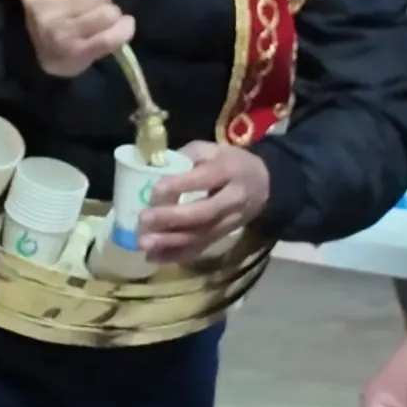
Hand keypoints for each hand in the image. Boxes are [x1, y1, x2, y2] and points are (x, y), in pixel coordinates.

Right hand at [21, 0, 135, 76]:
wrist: (49, 58)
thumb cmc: (54, 16)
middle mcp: (47, 14)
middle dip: (101, 0)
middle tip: (93, 10)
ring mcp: (62, 35)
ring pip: (107, 12)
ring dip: (112, 15)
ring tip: (103, 21)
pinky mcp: (78, 52)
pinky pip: (111, 36)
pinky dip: (123, 30)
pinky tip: (125, 26)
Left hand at [136, 141, 269, 262]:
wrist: (263, 183)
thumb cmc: (229, 162)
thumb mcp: (210, 149)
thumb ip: (185, 156)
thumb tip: (154, 169)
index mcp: (228, 171)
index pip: (204, 179)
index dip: (179, 185)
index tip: (154, 190)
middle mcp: (233, 199)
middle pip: (203, 213)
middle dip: (171, 218)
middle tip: (143, 219)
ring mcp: (230, 222)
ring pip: (201, 236)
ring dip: (171, 243)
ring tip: (144, 244)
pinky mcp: (223, 236)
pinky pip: (201, 249)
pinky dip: (177, 255)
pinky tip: (155, 257)